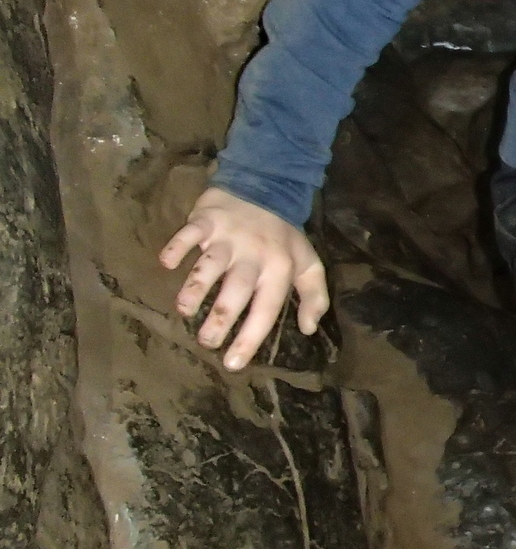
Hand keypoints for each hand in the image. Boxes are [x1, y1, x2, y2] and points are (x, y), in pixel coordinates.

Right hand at [158, 187, 329, 369]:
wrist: (266, 186)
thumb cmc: (283, 235)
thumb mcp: (308, 263)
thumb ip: (315, 296)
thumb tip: (309, 329)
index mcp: (279, 269)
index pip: (266, 309)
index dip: (250, 338)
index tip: (232, 363)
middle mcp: (254, 255)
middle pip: (236, 291)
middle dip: (221, 318)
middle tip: (206, 342)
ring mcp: (229, 237)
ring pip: (210, 265)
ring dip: (196, 287)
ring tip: (184, 310)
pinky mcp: (207, 219)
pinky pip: (189, 233)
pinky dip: (177, 246)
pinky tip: (167, 263)